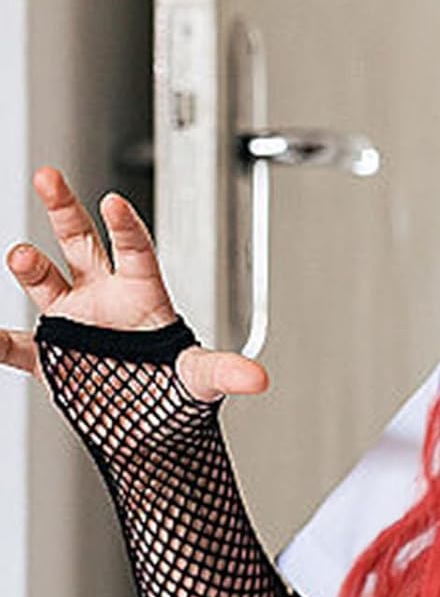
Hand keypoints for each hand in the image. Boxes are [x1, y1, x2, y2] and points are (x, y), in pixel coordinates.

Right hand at [3, 165, 269, 401]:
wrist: (149, 423)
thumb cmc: (175, 388)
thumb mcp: (201, 378)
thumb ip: (224, 372)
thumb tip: (258, 379)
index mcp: (142, 295)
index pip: (135, 251)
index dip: (126, 227)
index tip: (114, 201)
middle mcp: (103, 298)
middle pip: (81, 242)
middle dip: (64, 208)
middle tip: (47, 174)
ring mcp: (75, 323)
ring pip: (45, 281)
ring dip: (29, 266)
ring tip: (19, 255)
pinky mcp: (50, 356)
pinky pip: (17, 345)